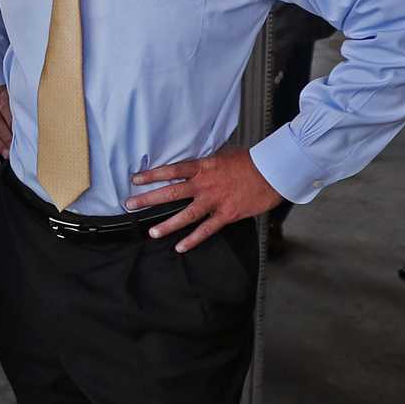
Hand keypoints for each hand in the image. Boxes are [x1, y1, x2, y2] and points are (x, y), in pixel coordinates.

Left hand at [126, 147, 283, 251]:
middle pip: (171, 193)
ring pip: (186, 215)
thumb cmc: (250, 162)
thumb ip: (204, 164)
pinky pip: (206, 229)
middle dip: (148, 199)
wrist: (273, 171)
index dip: (152, 175)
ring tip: (152, 232)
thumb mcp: (222, 156)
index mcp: (202, 167)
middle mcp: (204, 184)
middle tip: (130, 205)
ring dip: (167, 225)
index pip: (171, 170)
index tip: (135, 180)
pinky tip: (180, 247)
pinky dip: (193, 240)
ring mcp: (215, 200)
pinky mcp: (227, 214)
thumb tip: (190, 167)